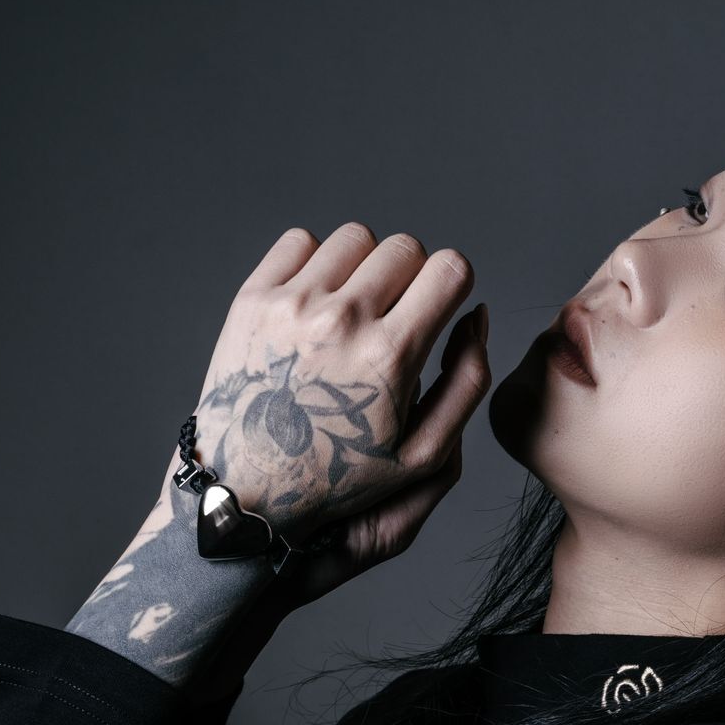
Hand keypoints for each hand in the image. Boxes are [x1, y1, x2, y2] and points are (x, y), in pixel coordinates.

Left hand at [160, 222, 491, 607]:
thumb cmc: (341, 475)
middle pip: (405, 247)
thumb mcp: (424, 455)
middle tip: (393, 318)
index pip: (449, 268)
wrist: (249, 486)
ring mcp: (293, 304)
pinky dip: (316, 263)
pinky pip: (301, 241)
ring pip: (356, 238)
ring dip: (364, 266)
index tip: (438, 305)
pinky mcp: (254, 297)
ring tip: (353, 310)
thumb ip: (467, 382)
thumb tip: (476, 314)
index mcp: (390, 357)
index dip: (453, 283)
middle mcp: (342, 320)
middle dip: (411, 276)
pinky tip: (315, 303)